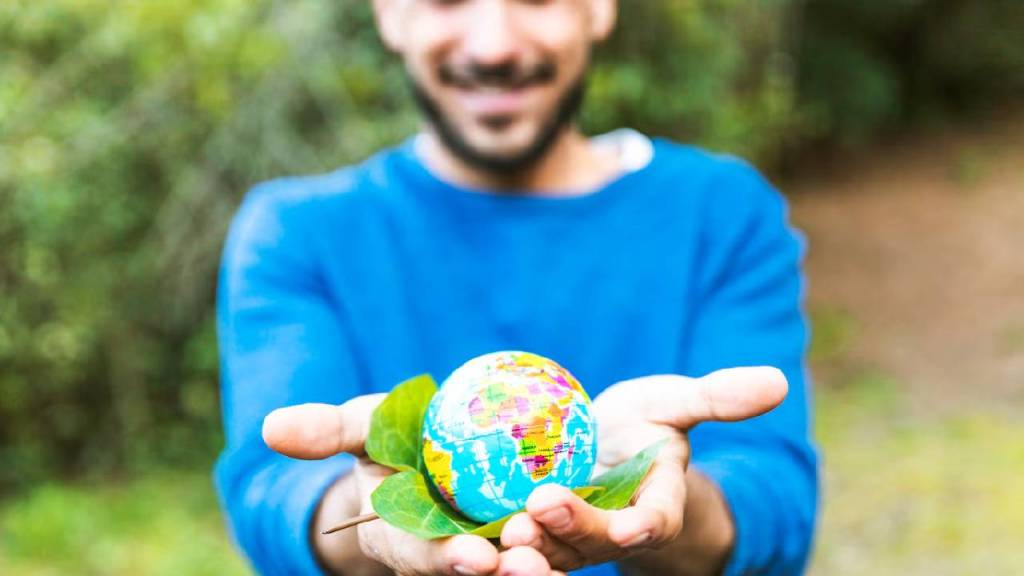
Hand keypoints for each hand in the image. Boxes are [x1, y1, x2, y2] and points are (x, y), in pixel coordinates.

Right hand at [263, 395, 564, 575]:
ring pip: (521, 563)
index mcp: (403, 539)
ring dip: (542, 563)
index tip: (472, 558)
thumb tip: (269, 428)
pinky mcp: (533, 533)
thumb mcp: (367, 425)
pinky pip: (556, 541)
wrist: (446, 447)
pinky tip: (607, 531)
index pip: (422, 557)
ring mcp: (494, 547)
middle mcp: (450, 555)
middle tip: (528, 566)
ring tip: (561, 555)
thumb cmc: (396, 438)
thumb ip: (328, 429)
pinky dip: (573, 539)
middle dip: (502, 574)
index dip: (443, 561)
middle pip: (478, 571)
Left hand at [498, 367, 787, 572]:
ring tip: (498, 538)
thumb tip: (778, 380)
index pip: (656, 520)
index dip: (646, 526)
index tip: (634, 526)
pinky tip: (461, 543)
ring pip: (549, 557)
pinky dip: (488, 551)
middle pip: (594, 541)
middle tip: (538, 510)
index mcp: (654, 503)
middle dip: (570, 531)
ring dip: (524, 554)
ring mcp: (570, 541)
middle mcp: (612, 532)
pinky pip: (510, 550)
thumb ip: (717, 397)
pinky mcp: (532, 536)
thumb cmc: (643, 425)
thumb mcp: (675, 403)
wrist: (602, 451)